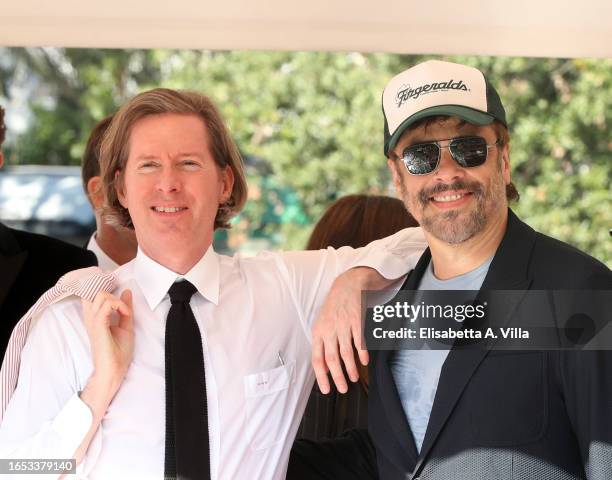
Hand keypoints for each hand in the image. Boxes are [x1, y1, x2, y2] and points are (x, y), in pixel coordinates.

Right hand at [81, 289, 133, 399]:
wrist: (114, 370)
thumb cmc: (118, 353)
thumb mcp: (126, 326)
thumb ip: (126, 309)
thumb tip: (127, 292)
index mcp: (96, 318)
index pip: (93, 295)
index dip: (105, 288)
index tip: (120, 292)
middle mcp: (92, 318)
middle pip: (96, 292)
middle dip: (113, 293)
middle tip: (123, 306)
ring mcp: (93, 322)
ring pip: (100, 296)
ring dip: (117, 299)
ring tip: (124, 311)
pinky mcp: (98, 326)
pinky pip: (106, 306)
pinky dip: (119, 305)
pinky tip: (125, 314)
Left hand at [312, 268, 372, 394]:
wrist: (348, 284)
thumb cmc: (335, 307)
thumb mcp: (323, 323)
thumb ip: (322, 344)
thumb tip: (323, 367)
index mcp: (318, 332)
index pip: (317, 358)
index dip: (322, 376)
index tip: (327, 389)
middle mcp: (329, 329)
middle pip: (332, 359)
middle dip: (338, 377)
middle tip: (343, 389)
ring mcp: (343, 325)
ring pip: (346, 353)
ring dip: (351, 369)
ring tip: (354, 378)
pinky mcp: (357, 321)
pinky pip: (359, 342)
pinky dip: (362, 354)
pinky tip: (364, 362)